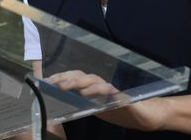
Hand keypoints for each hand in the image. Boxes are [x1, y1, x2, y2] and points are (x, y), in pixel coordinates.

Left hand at [45, 70, 166, 131]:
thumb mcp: (95, 108)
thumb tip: (61, 103)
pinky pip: (108, 91)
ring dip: (77, 81)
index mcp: (92, 88)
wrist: (144, 115)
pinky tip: (88, 93)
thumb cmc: (118, 111)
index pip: (74, 77)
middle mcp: (100, 85)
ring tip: (65, 86)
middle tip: (52, 82)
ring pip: (92, 80)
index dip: (61, 77)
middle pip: (81, 75)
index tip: (46, 80)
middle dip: (65, 77)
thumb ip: (82, 104)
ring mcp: (110, 90)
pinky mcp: (121, 97)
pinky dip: (97, 90)